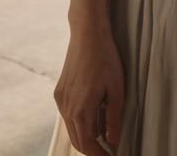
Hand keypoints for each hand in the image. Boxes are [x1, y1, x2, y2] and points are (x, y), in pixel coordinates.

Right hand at [53, 24, 124, 153]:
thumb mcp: (117, 89)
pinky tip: (93, 114)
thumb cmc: (106, 59)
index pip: (88, 146)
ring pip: (72, 129)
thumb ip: (114, 119)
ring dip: (86, 136)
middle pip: (77, 141)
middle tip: (109, 149)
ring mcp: (60, 100)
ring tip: (104, 134)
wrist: (87, 33)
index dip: (100, 155)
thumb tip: (113, 142)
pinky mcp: (59, 91)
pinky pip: (68, 115)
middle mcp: (66, 108)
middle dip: (92, 149)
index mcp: (81, 110)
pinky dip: (79, 122)